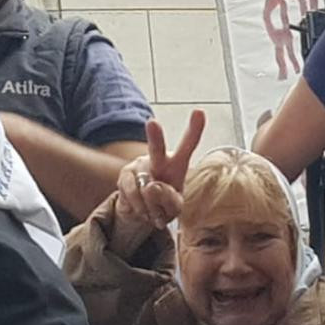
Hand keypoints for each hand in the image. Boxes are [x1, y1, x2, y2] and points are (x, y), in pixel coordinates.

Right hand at [115, 110, 204, 230]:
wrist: (141, 212)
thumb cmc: (164, 204)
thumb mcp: (174, 207)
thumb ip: (170, 199)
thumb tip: (151, 186)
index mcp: (177, 163)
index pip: (188, 145)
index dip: (195, 129)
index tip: (199, 112)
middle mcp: (158, 158)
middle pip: (156, 148)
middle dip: (155, 136)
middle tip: (152, 123)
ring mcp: (139, 164)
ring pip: (146, 188)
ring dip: (151, 207)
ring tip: (154, 210)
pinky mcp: (125, 174)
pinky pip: (133, 194)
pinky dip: (140, 208)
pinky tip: (142, 209)